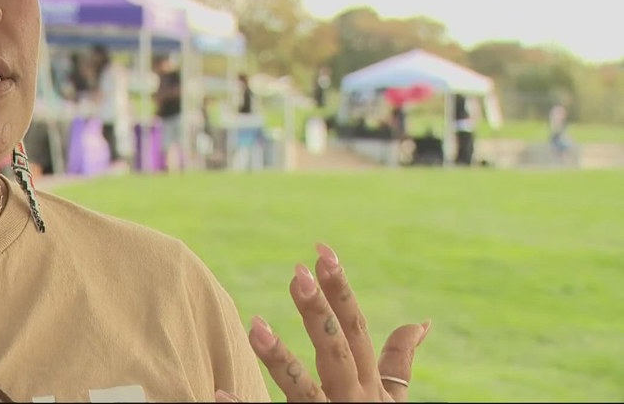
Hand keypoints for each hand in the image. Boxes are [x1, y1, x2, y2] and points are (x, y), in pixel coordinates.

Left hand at [218, 243, 430, 402]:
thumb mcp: (391, 401)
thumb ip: (399, 363)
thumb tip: (422, 322)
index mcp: (369, 385)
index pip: (355, 329)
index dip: (341, 290)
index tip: (321, 251)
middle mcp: (353, 400)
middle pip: (336, 351)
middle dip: (319, 314)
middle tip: (297, 274)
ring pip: (304, 389)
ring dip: (280, 358)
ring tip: (253, 325)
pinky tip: (217, 393)